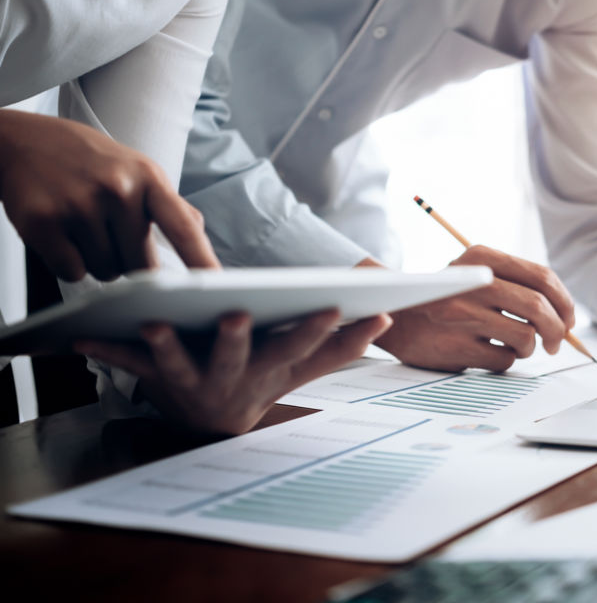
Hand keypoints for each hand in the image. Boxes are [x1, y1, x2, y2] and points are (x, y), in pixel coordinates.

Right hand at [0, 110, 219, 280]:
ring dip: (99, 262)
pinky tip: (62, 234)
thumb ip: (169, 203)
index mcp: (148, 177)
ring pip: (108, 272)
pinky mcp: (43, 223)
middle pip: (143, 266)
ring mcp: (79, 205)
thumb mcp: (137, 168)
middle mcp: (118, 189)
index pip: (183, 228)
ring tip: (84, 227)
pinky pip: (73, 272)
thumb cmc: (87, 160)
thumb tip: (198, 232)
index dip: (202, 260)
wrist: (22, 140)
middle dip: (131, 262)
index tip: (217, 285)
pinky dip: (69, 263)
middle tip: (111, 233)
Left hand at [76, 311, 391, 433]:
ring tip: (154, 324)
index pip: (300, 347)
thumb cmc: (261, 380)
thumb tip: (385, 318)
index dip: (317, 330)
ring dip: (165, 346)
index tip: (334, 306)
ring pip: (178, 364)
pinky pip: (127, 363)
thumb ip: (341, 346)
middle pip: (236, 357)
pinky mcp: (155, 377)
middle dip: (236, 339)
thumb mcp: (302, 367)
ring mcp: (191, 379)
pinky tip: (79, 337)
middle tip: (236, 316)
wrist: (212, 421)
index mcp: (271, 369)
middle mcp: (233, 378)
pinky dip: (105, 349)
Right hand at [366, 245, 575, 371]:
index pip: (542, 277)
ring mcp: (463, 315)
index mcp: (482, 257)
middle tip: (556, 343)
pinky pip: (504, 360)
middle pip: (539, 308)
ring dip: (529, 348)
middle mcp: (473, 282)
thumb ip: (517, 284)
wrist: (396, 317)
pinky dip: (505, 360)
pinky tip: (488, 351)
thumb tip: (566, 315)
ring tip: (514, 346)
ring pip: (526, 338)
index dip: (565, 302)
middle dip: (558, 330)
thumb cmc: (448, 299)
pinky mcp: (457, 346)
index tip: (568, 318)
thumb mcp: (475, 273)